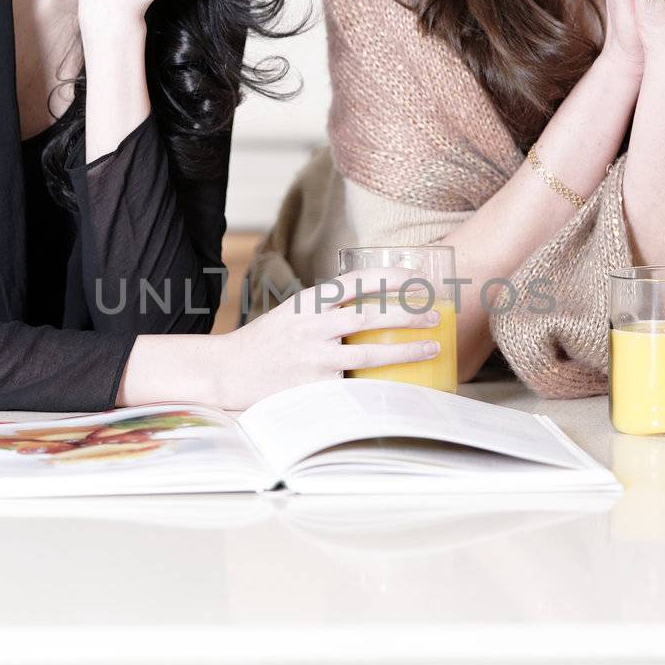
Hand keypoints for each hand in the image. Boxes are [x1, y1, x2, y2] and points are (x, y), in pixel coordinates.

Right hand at [214, 268, 444, 409]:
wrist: (228, 371)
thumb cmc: (267, 342)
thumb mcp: (293, 313)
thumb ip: (327, 310)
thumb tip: (374, 305)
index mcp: (308, 303)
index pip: (353, 282)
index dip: (387, 277)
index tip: (415, 276)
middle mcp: (311, 327)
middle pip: (369, 317)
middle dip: (408, 314)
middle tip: (436, 314)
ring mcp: (313, 359)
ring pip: (369, 355)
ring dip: (405, 351)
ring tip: (432, 348)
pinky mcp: (314, 388)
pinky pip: (354, 386)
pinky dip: (380, 385)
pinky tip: (404, 386)